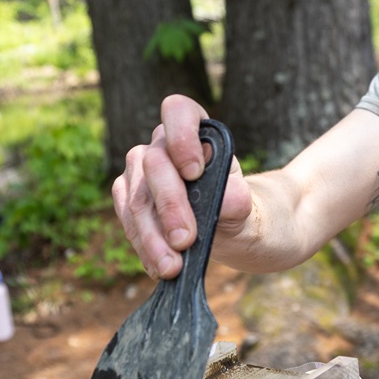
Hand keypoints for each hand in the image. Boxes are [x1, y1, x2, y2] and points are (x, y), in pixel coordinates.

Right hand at [111, 94, 252, 278]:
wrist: (233, 233)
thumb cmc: (242, 212)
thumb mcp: (251, 208)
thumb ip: (238, 198)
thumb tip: (224, 197)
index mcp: (198, 132)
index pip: (177, 111)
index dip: (181, 137)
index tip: (195, 172)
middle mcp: (163, 146)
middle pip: (153, 164)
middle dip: (169, 206)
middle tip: (185, 241)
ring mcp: (141, 172)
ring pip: (136, 197)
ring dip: (151, 236)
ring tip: (171, 267)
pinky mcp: (129, 200)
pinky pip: (127, 220)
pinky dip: (143, 246)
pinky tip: (159, 266)